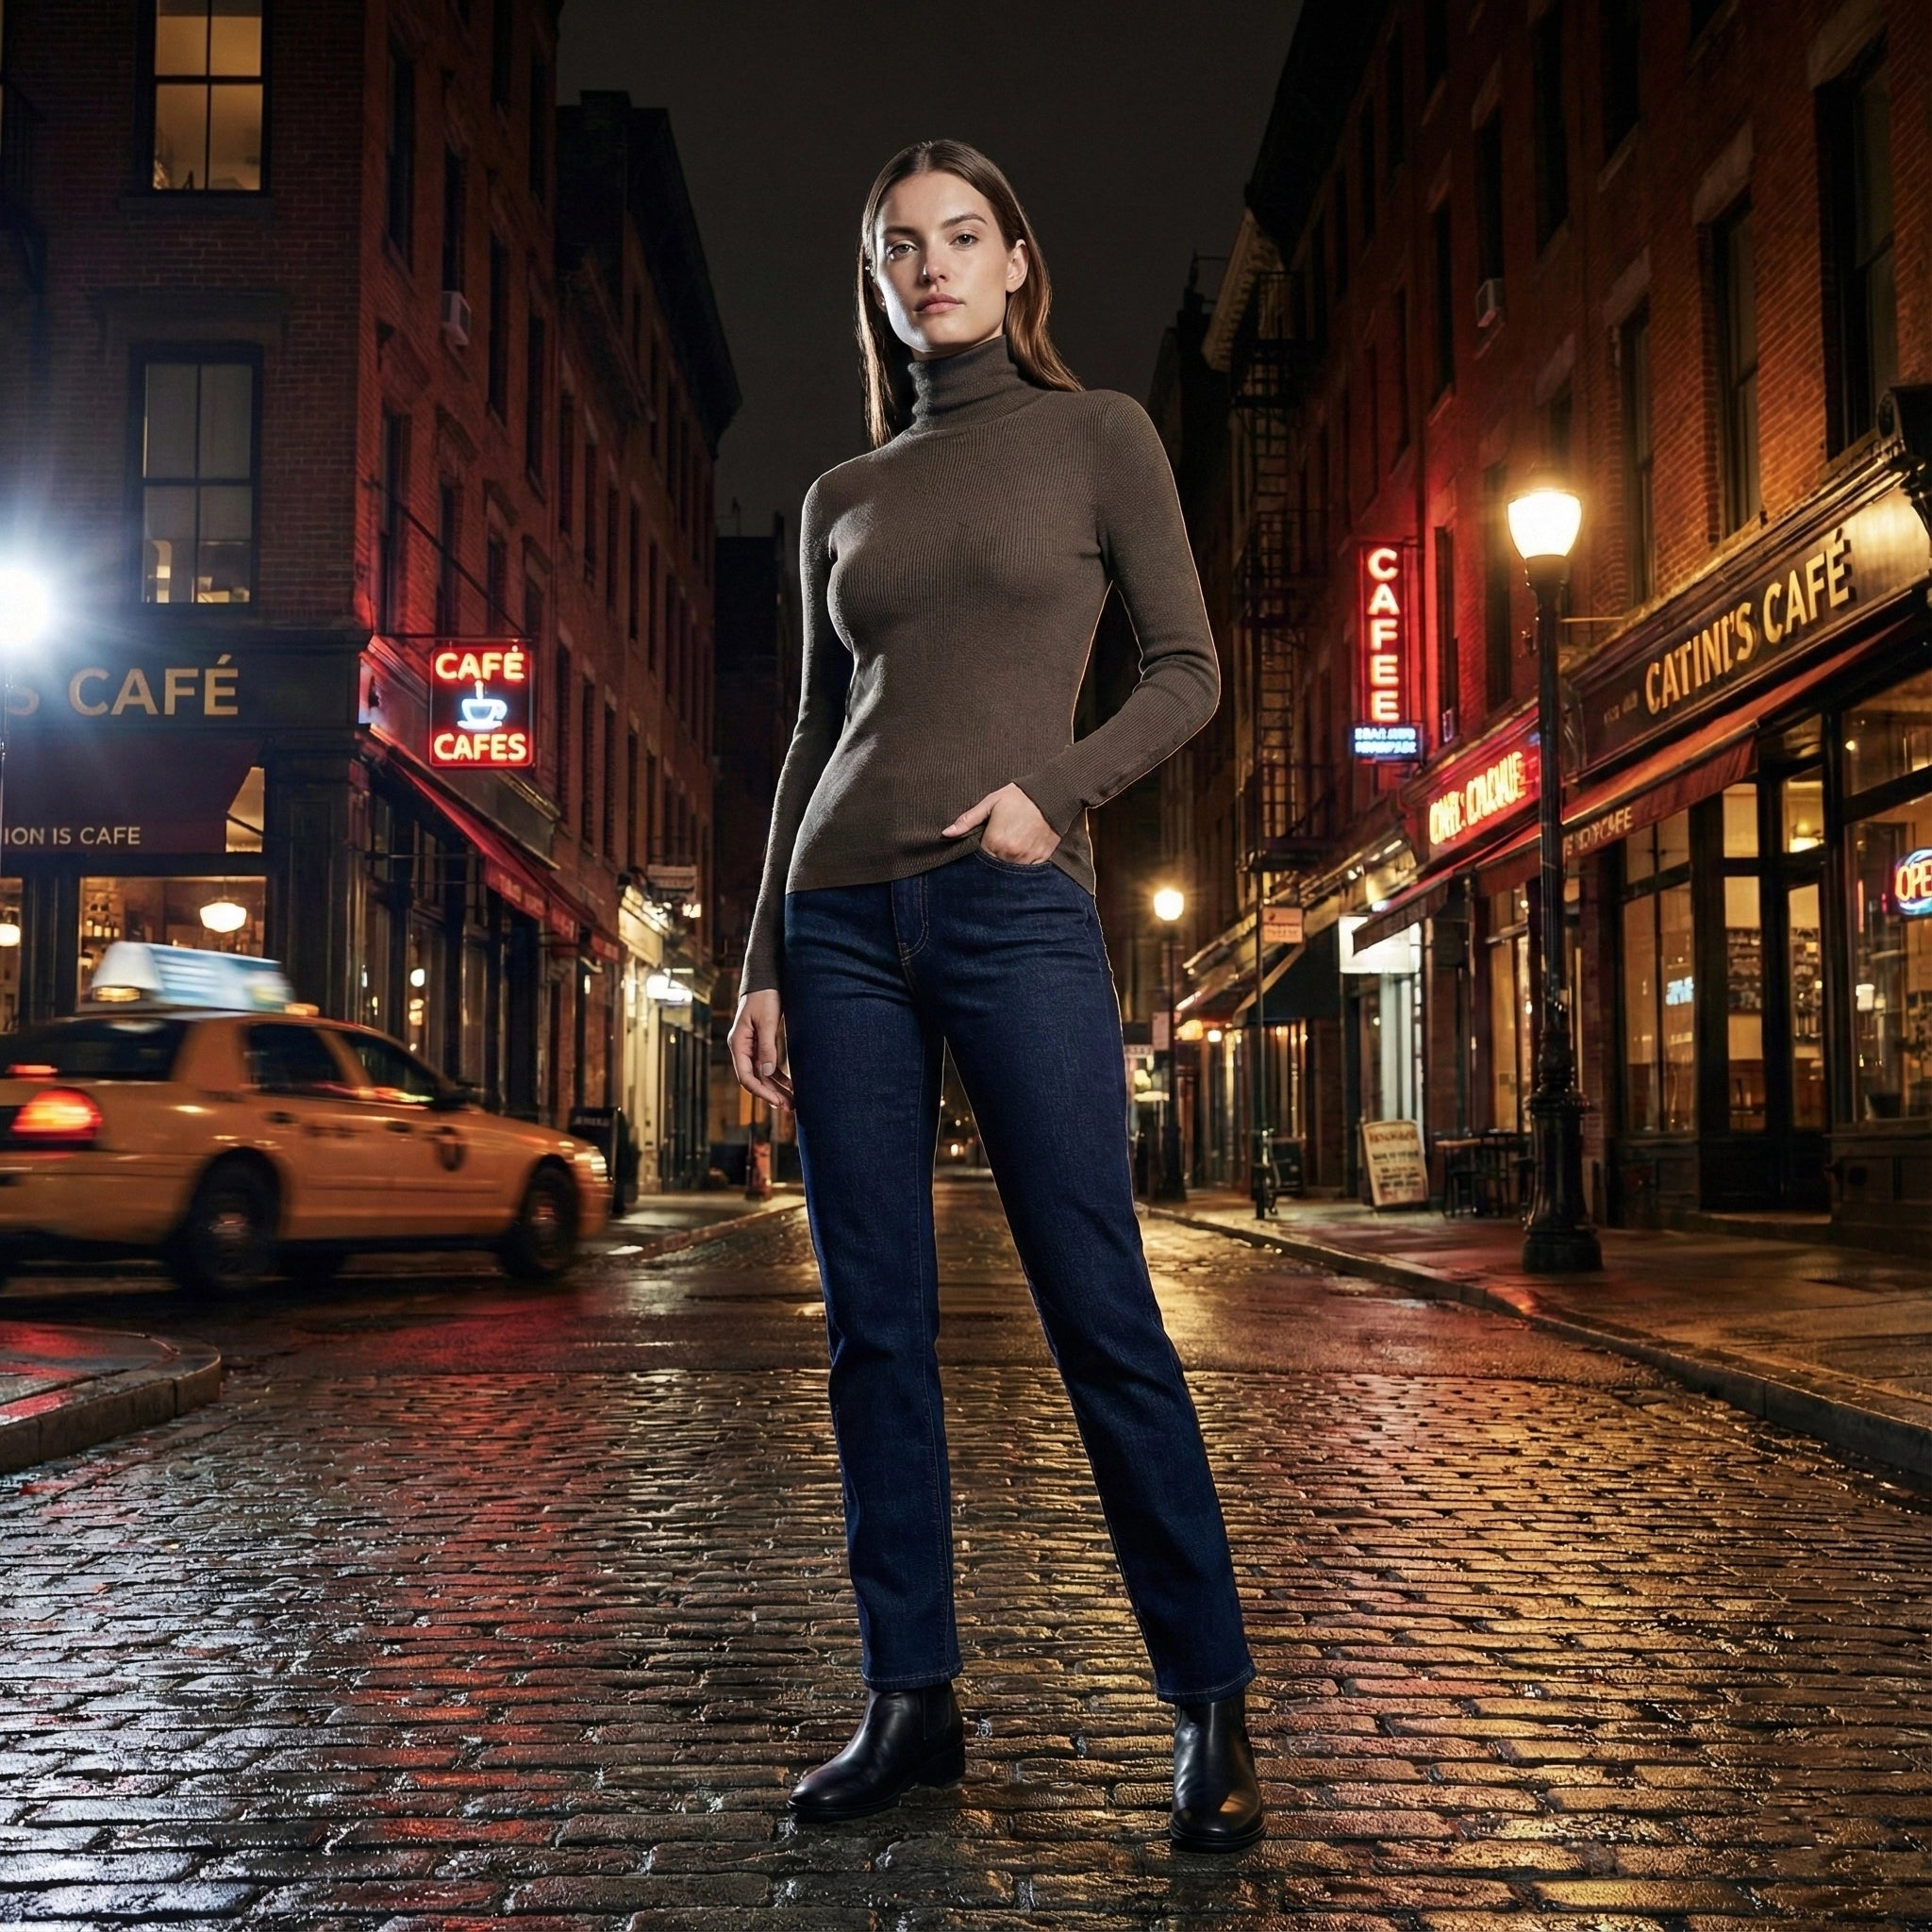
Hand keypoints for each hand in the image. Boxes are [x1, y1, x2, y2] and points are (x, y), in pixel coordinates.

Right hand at [729, 989, 794, 1111]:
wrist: (765, 979)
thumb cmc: (765, 996)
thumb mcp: (768, 1021)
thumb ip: (767, 1046)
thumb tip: (768, 1072)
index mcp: (738, 1043)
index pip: (746, 1076)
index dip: (762, 1091)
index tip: (777, 1101)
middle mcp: (742, 1048)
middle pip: (755, 1079)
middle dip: (771, 1094)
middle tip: (789, 1107)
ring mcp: (751, 1047)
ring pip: (763, 1074)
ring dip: (776, 1088)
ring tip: (793, 1102)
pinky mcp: (761, 1044)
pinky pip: (768, 1065)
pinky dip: (779, 1077)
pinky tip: (792, 1086)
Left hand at [942, 783, 1057, 864]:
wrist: (1052, 794)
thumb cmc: (1018, 797)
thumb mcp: (989, 803)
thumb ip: (967, 820)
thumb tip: (946, 833)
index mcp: (995, 841)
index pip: (978, 861)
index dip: (975, 860)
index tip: (976, 856)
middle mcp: (1011, 854)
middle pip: (994, 870)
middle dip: (989, 867)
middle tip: (990, 858)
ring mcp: (1027, 858)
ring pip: (1010, 874)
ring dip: (1005, 869)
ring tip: (1004, 858)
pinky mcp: (1041, 859)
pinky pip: (1028, 873)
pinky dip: (1021, 869)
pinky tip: (1018, 862)